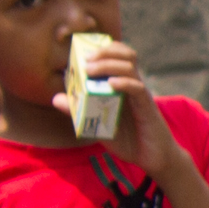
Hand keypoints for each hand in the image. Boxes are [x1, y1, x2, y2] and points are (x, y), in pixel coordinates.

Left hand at [84, 43, 173, 176]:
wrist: (152, 158)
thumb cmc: (128, 140)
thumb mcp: (98, 125)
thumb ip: (79, 111)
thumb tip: (56, 99)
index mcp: (123, 86)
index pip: (118, 56)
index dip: (103, 49)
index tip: (82, 53)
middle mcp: (133, 86)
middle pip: (126, 55)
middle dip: (104, 51)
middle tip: (85, 59)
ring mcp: (141, 95)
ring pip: (130, 67)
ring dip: (108, 64)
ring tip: (90, 69)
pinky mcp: (147, 107)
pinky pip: (138, 89)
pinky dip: (124, 83)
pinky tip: (111, 84)